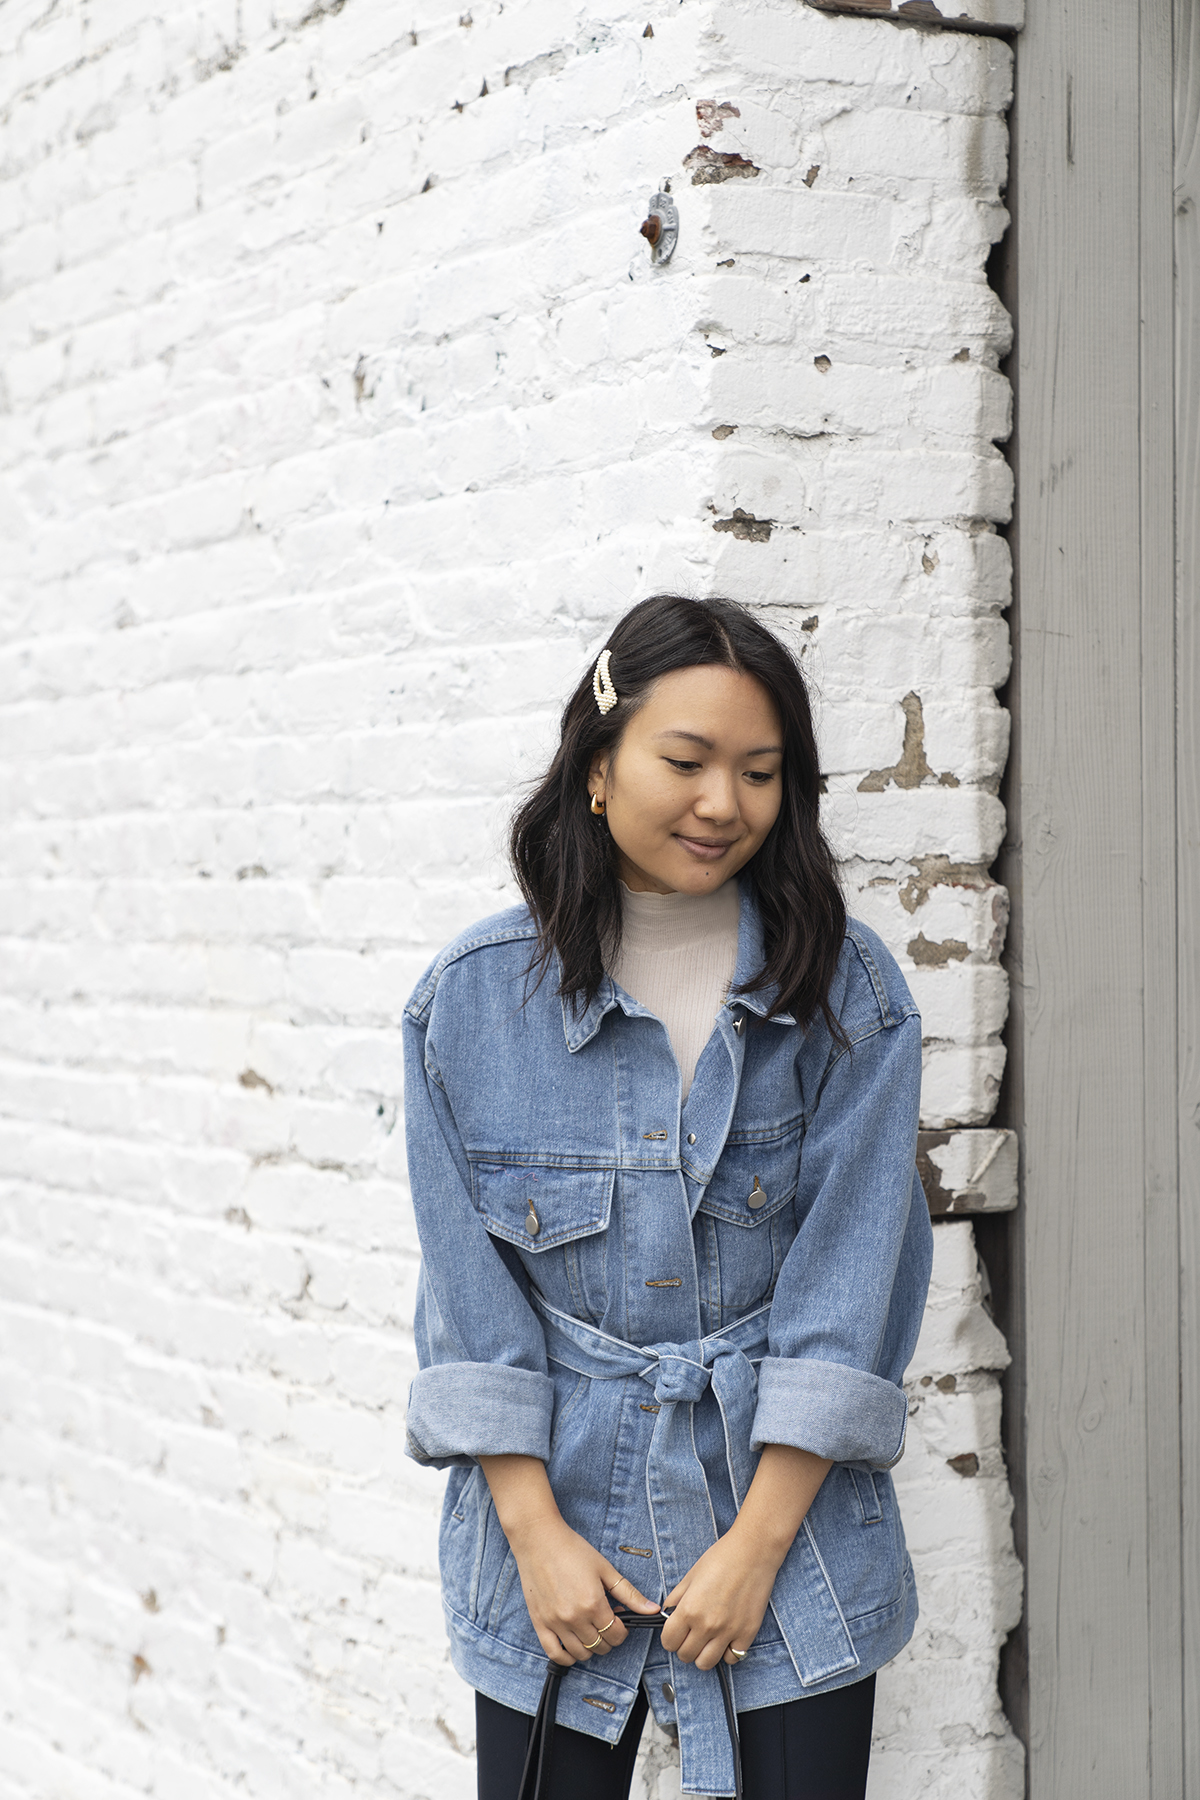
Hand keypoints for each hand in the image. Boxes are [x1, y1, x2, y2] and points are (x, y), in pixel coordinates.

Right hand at [479, 1455, 657, 1666]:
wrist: (539, 1539)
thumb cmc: (572, 1549)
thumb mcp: (605, 1569)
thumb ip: (629, 1593)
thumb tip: (652, 1610)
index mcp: (593, 1603)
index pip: (616, 1635)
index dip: (623, 1630)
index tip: (619, 1620)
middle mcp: (574, 1617)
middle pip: (600, 1646)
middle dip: (609, 1638)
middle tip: (606, 1622)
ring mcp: (555, 1622)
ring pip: (580, 1653)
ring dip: (591, 1648)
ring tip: (591, 1631)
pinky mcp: (540, 1623)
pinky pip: (554, 1654)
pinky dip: (566, 1657)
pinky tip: (573, 1647)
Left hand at [661, 1443, 833, 1669]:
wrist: (759, 1545)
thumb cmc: (724, 1553)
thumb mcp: (694, 1568)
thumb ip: (679, 1592)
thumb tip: (667, 1608)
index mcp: (692, 1606)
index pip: (669, 1640)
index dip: (669, 1634)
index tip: (675, 1624)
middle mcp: (710, 1623)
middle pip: (686, 1656)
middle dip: (685, 1644)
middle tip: (691, 1628)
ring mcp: (731, 1631)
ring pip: (708, 1663)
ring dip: (705, 1652)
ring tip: (708, 1633)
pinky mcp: (749, 1633)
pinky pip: (733, 1658)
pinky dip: (728, 1652)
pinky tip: (727, 1633)